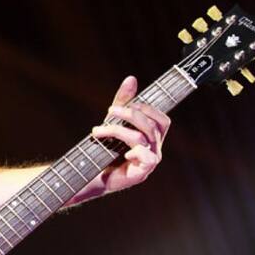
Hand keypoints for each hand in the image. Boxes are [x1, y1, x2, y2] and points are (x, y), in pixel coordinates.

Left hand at [89, 76, 170, 193]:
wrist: (91, 177)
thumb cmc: (105, 150)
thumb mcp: (114, 122)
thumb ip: (123, 102)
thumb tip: (131, 78)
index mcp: (152, 138)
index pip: (162, 120)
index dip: (148, 109)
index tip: (127, 103)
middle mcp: (154, 149)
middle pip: (152, 126)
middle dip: (130, 114)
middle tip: (109, 110)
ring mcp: (149, 161)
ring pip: (143, 138)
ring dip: (118, 130)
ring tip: (97, 130)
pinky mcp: (141, 173)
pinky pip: (147, 157)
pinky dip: (135, 152)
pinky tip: (121, 153)